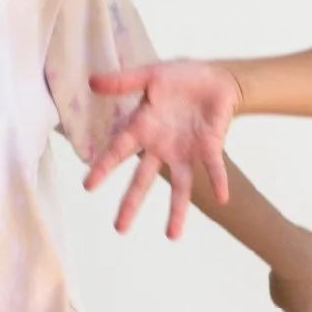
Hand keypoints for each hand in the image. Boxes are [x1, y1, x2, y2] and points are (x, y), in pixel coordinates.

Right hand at [86, 60, 241, 239]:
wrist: (216, 78)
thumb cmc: (181, 78)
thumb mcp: (151, 75)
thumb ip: (124, 81)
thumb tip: (91, 82)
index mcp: (143, 128)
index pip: (118, 151)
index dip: (104, 167)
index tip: (88, 186)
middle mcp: (161, 147)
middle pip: (144, 180)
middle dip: (132, 203)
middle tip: (119, 229)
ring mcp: (185, 152)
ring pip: (180, 186)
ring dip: (177, 210)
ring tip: (172, 236)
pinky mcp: (210, 148)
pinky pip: (213, 168)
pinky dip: (218, 181)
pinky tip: (223, 199)